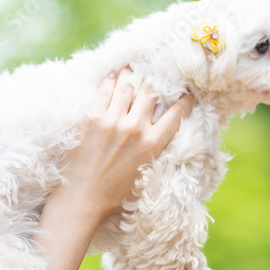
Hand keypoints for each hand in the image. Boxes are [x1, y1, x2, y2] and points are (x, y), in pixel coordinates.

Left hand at [52, 66, 193, 228]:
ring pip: (127, 86)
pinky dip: (110, 81)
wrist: (82, 200)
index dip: (185, 101)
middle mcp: (134, 128)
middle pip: (151, 92)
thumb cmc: (115, 196)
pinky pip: (103, 92)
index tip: (187, 95)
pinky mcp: (91, 118)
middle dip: (155, 82)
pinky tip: (112, 76)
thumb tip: (164, 137)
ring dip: (131, 75)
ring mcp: (111, 121)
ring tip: (132, 69)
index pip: (177, 113)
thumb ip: (157, 153)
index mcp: (152, 144)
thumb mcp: (147, 176)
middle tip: (156, 76)